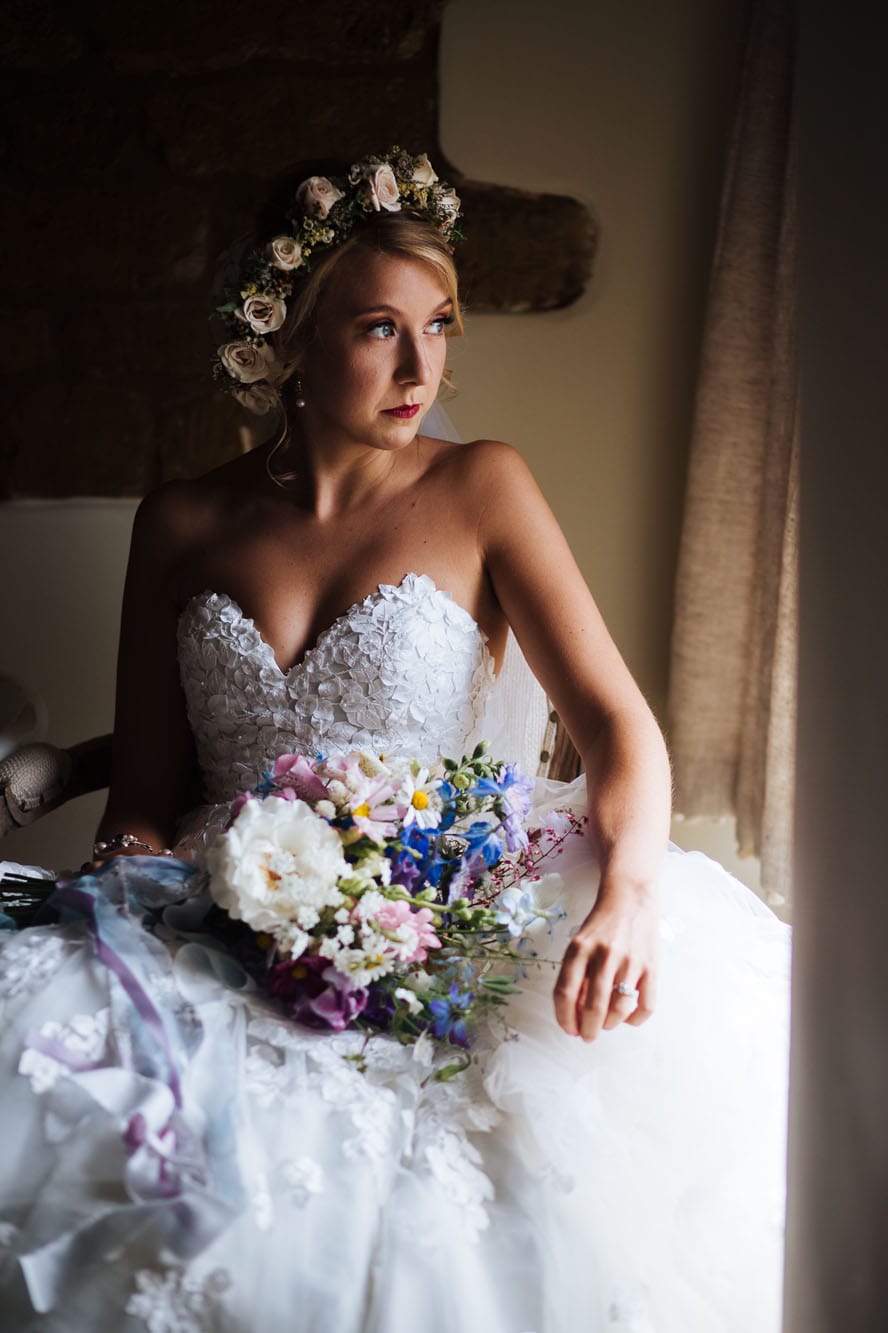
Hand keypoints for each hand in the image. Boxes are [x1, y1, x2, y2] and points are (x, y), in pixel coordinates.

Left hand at [553, 877, 657, 1040]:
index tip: (569, 1029)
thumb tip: (574, 1014)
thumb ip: (575, 974)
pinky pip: (645, 1006)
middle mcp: (604, 955)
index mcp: (579, 949)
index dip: (564, 1018)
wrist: (630, 898)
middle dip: (588, 1030)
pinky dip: (635, 1020)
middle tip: (587, 1036)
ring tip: (607, 1024)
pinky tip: (628, 1017)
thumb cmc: (601, 925)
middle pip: (592, 1007)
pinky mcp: (652, 967)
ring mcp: (630, 961)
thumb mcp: (579, 942)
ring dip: (610, 1024)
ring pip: (619, 1010)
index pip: (565, 992)